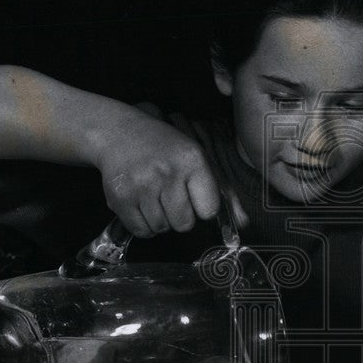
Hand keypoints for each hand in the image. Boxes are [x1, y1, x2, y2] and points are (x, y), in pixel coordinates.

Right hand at [94, 108, 247, 237]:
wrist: (117, 132)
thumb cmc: (162, 147)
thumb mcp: (194, 157)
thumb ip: (220, 191)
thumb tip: (244, 224)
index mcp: (192, 161)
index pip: (209, 209)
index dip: (201, 207)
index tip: (193, 198)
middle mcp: (167, 173)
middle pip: (184, 224)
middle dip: (179, 216)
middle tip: (169, 196)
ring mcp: (142, 186)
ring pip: (162, 228)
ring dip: (160, 219)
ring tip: (153, 196)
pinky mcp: (121, 198)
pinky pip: (141, 230)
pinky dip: (143, 224)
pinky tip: (141, 204)